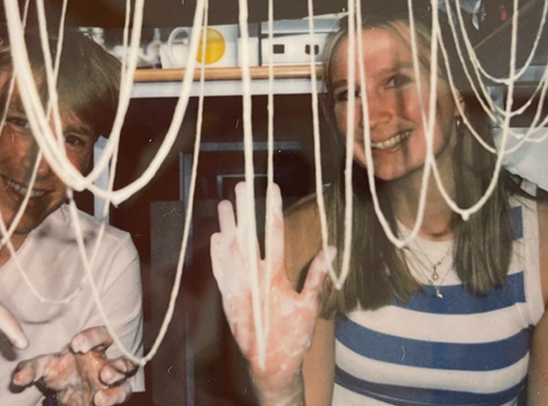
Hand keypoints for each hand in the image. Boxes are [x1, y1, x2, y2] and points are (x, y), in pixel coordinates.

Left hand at [12, 326, 137, 405]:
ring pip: (128, 378)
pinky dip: (113, 398)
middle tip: (102, 373)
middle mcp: (107, 362)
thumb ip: (31, 370)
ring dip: (118, 387)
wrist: (65, 395)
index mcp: (93, 348)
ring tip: (99, 396)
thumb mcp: (43, 369)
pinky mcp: (113, 396)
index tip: (75, 344)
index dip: (92, 337)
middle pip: (122, 357)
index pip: (101, 335)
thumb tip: (17, 378)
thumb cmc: (59, 374)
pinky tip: (98, 402)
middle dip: (117, 365)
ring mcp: (113, 381)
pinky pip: (122, 393)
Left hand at [210, 183, 333, 401]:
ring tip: (224, 203)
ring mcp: (236, 287)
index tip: (272, 187)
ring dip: (227, 225)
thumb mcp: (309, 307)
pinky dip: (217, 254)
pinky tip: (216, 237)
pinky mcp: (226, 298)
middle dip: (245, 209)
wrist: (268, 364)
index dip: (272, 208)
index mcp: (274, 277)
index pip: (274, 234)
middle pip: (247, 235)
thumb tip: (331, 248)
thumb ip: (316, 276)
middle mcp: (252, 279)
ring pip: (229, 249)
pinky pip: (219, 271)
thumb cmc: (293, 337)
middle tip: (241, 184)